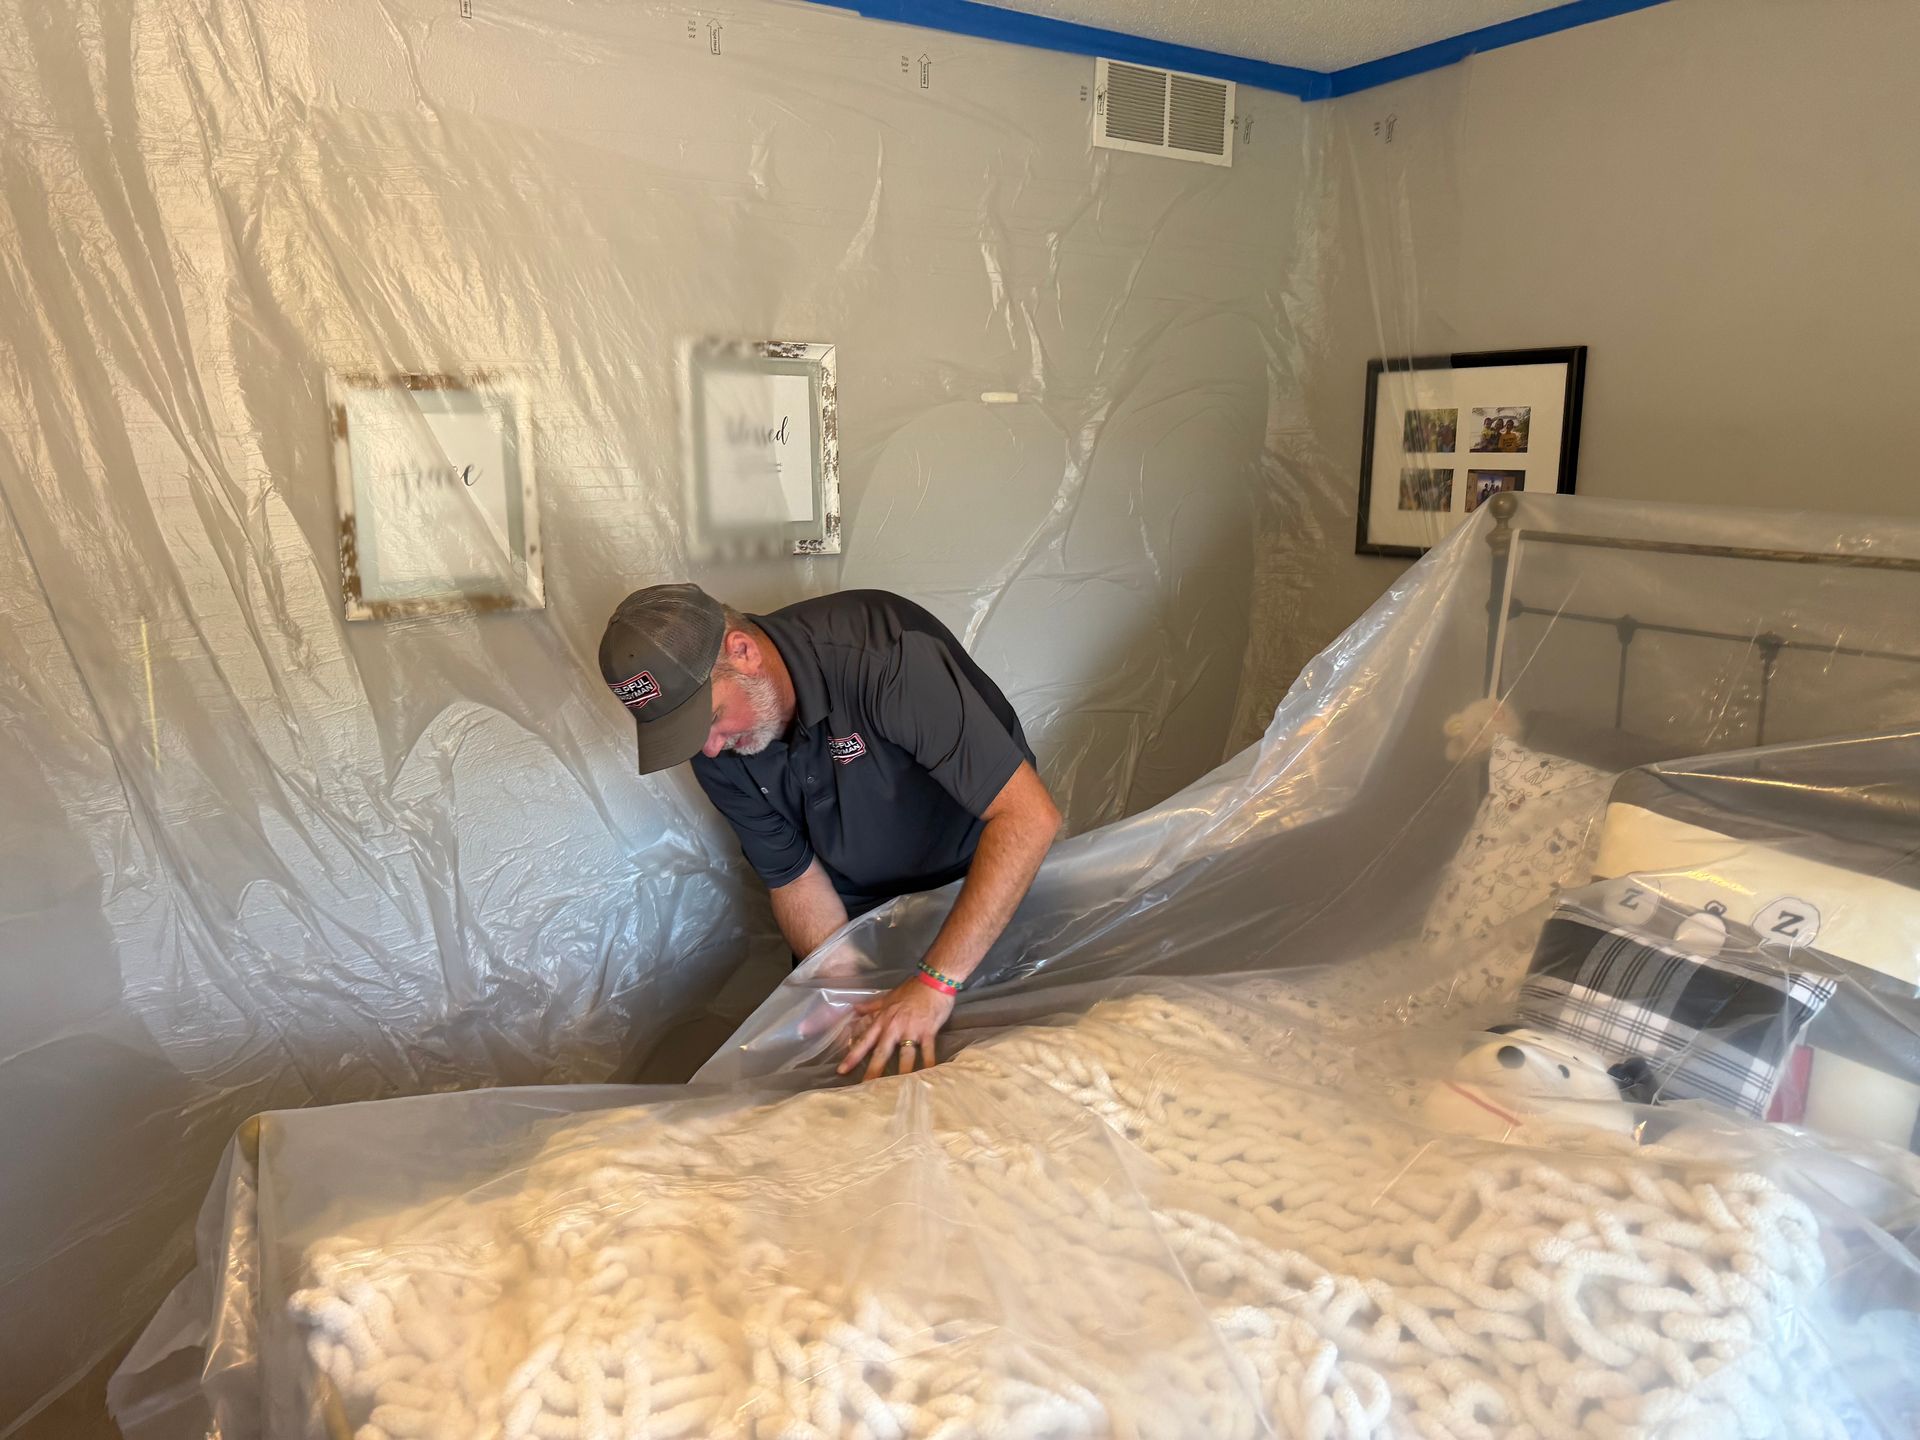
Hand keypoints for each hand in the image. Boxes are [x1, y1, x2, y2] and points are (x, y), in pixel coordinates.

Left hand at [838, 978, 955, 1081]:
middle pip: (882, 1053)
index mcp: (883, 1020)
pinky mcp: (928, 1032)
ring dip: (902, 1073)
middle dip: (873, 1071)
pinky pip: (928, 1051)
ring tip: (898, 1089)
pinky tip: (929, 1077)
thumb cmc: (910, 989)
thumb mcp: (887, 997)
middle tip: (865, 1088)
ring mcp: (912, 1030)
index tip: (842, 1071)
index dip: (852, 1056)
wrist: (933, 981)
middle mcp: (894, 1027)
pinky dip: (929, 1064)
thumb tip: (855, 1009)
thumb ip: (871, 1006)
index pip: (865, 1041)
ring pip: (905, 1055)